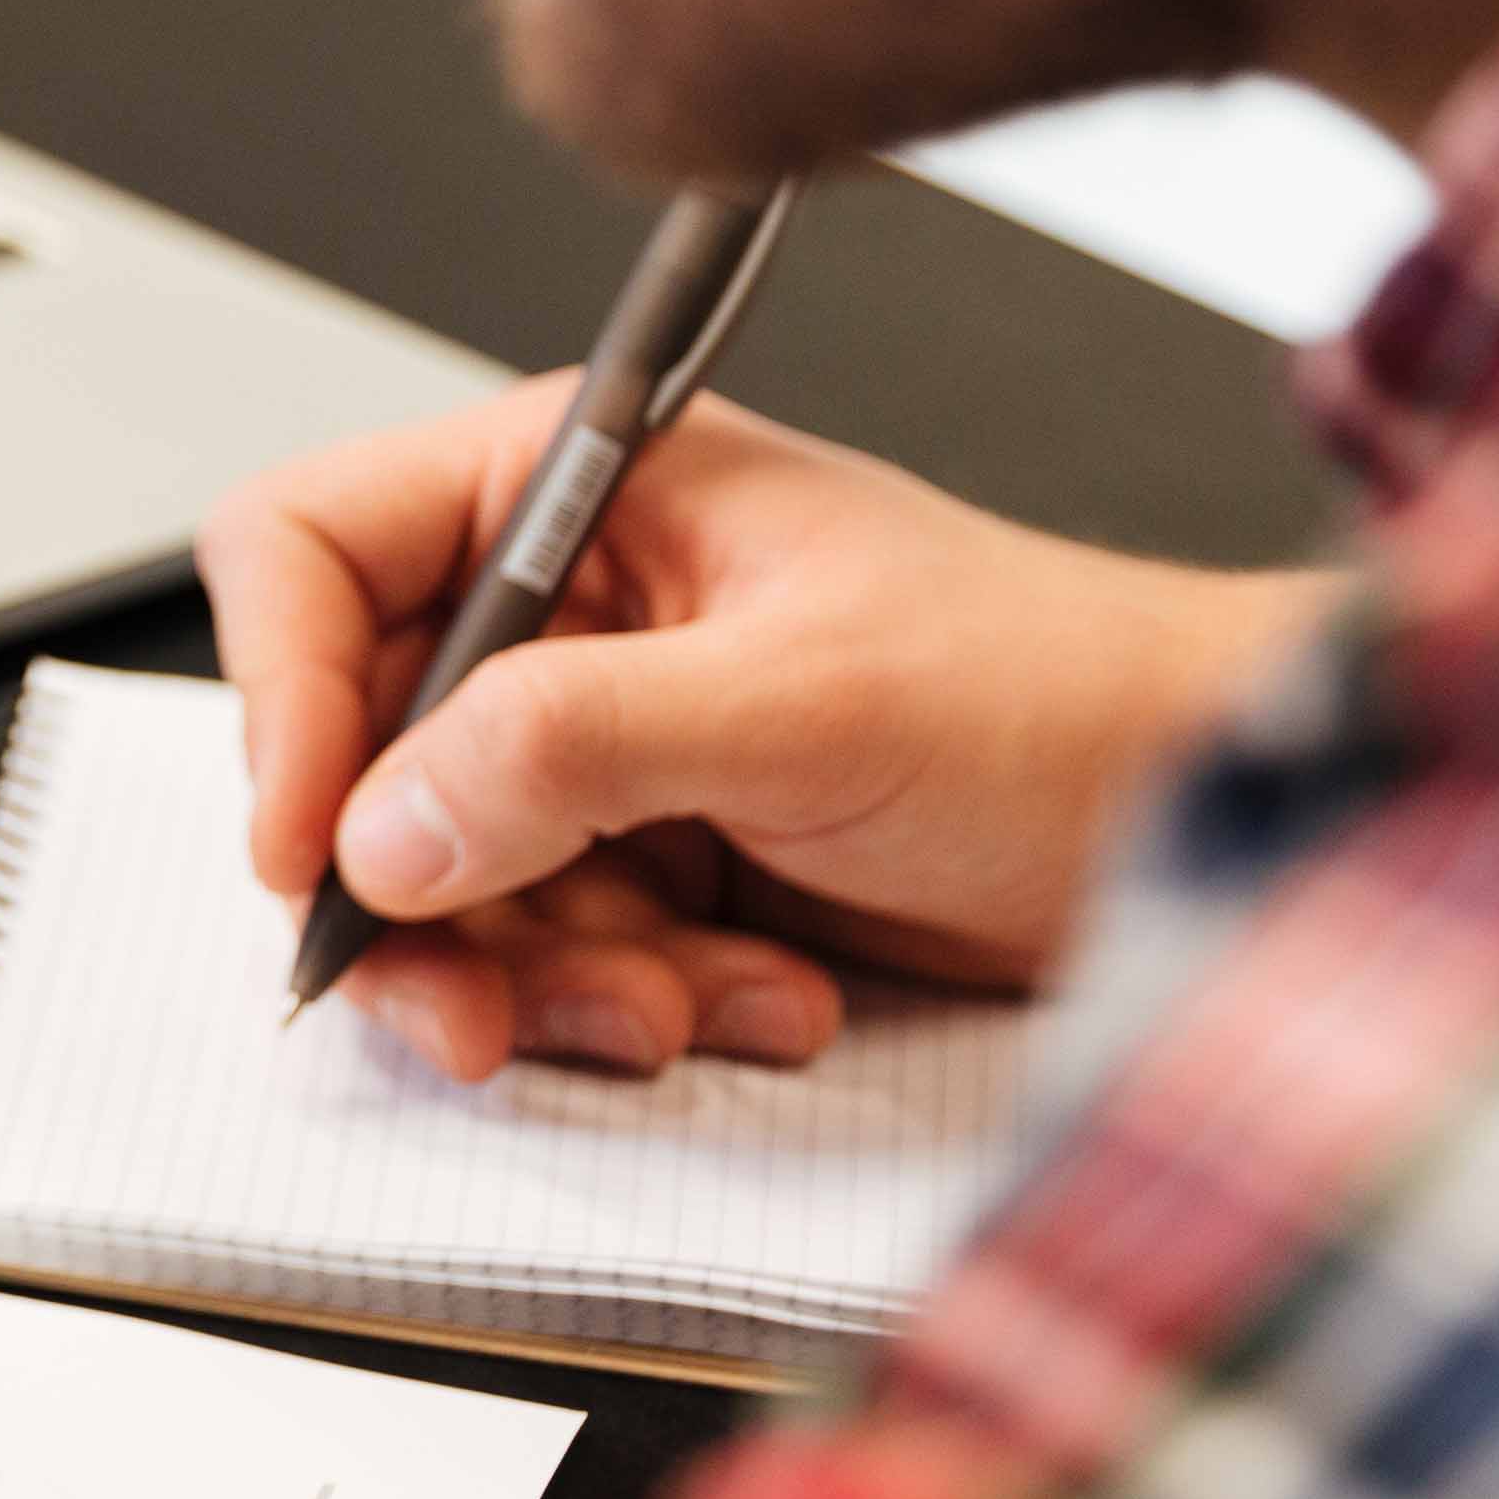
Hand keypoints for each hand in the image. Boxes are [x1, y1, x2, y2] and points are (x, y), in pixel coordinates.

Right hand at [201, 384, 1332, 1083]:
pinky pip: (546, 958)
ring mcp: (603, 744)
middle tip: (476, 1010)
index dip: (283, 701)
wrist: (1214, 821)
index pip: (310, 557)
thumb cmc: (1061, 695)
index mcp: (572, 489)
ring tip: (686, 1005)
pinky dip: (634, 1005)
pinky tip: (761, 992)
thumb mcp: (804, 702)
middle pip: (356, 759)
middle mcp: (563, 609)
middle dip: (426, 902)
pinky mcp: (653, 860)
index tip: (311, 848)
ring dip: (548, 981)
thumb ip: (573, 748)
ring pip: (442, 887)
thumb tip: (384, 827)